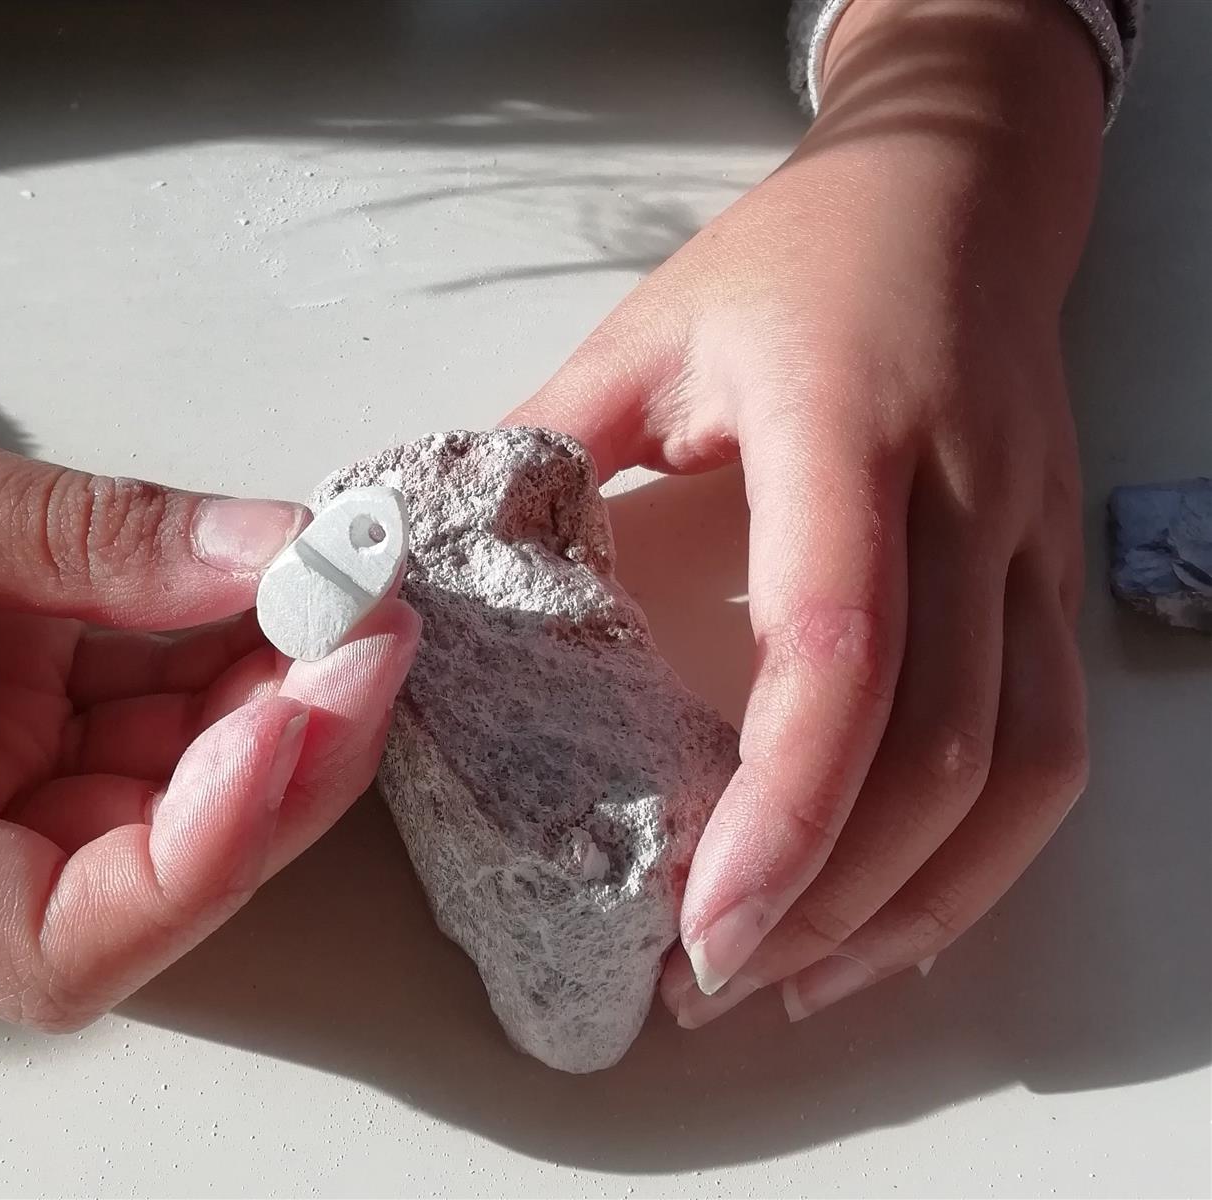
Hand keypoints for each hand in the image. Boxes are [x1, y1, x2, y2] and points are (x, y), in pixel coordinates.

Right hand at [0, 347, 418, 1028]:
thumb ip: (76, 533)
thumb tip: (267, 555)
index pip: (57, 941)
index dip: (205, 854)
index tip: (296, 720)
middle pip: (143, 867)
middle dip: (280, 760)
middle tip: (364, 633)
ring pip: (158, 782)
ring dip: (264, 695)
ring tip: (334, 590)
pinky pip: (130, 702)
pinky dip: (209, 647)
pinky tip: (267, 581)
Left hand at [509, 0, 1102, 1024]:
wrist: (960, 193)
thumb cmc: (796, 254)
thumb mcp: (647, 334)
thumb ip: (543, 446)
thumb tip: (426, 561)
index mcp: (846, 430)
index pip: (841, 647)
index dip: (783, 805)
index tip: (706, 921)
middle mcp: (964, 501)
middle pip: (945, 745)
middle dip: (834, 896)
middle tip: (717, 982)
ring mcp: (1028, 546)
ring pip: (1026, 768)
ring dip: (918, 900)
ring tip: (801, 978)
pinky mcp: (1050, 579)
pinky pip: (1051, 742)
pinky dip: (981, 852)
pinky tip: (895, 910)